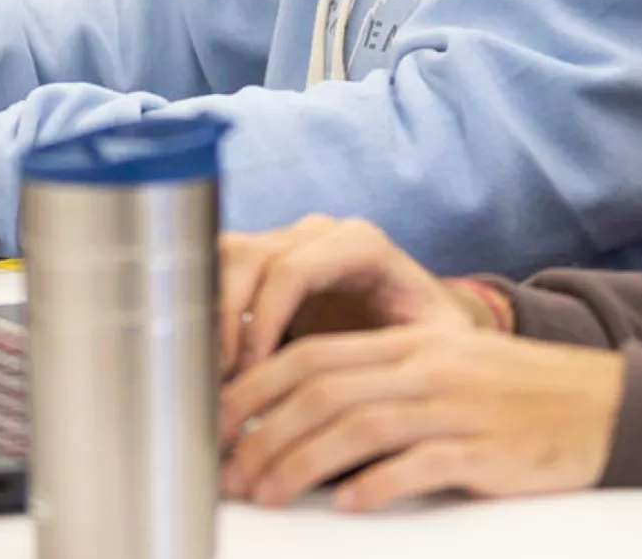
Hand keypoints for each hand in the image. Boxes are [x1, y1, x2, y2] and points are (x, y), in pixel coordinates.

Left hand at [219, 324, 624, 511]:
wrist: (606, 407)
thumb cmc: (518, 397)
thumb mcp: (445, 371)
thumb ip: (381, 383)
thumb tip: (304, 420)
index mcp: (410, 344)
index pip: (312, 355)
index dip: (255, 387)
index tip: (216, 423)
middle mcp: (426, 367)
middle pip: (323, 391)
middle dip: (263, 433)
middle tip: (229, 474)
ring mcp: (456, 407)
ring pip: (358, 426)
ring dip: (301, 463)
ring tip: (266, 495)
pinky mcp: (486, 449)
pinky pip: (421, 464)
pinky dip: (377, 484)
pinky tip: (348, 504)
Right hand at [220, 216, 493, 376]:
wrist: (420, 325)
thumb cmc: (431, 339)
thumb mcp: (436, 346)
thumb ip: (409, 360)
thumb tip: (363, 407)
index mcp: (361, 246)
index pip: (292, 270)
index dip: (263, 321)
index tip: (254, 373)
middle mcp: (318, 234)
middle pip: (248, 258)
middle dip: (225, 320)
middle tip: (220, 379)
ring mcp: (286, 242)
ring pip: (224, 257)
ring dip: (208, 314)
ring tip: (211, 372)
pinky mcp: (262, 263)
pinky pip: (217, 271)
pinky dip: (205, 312)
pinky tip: (213, 363)